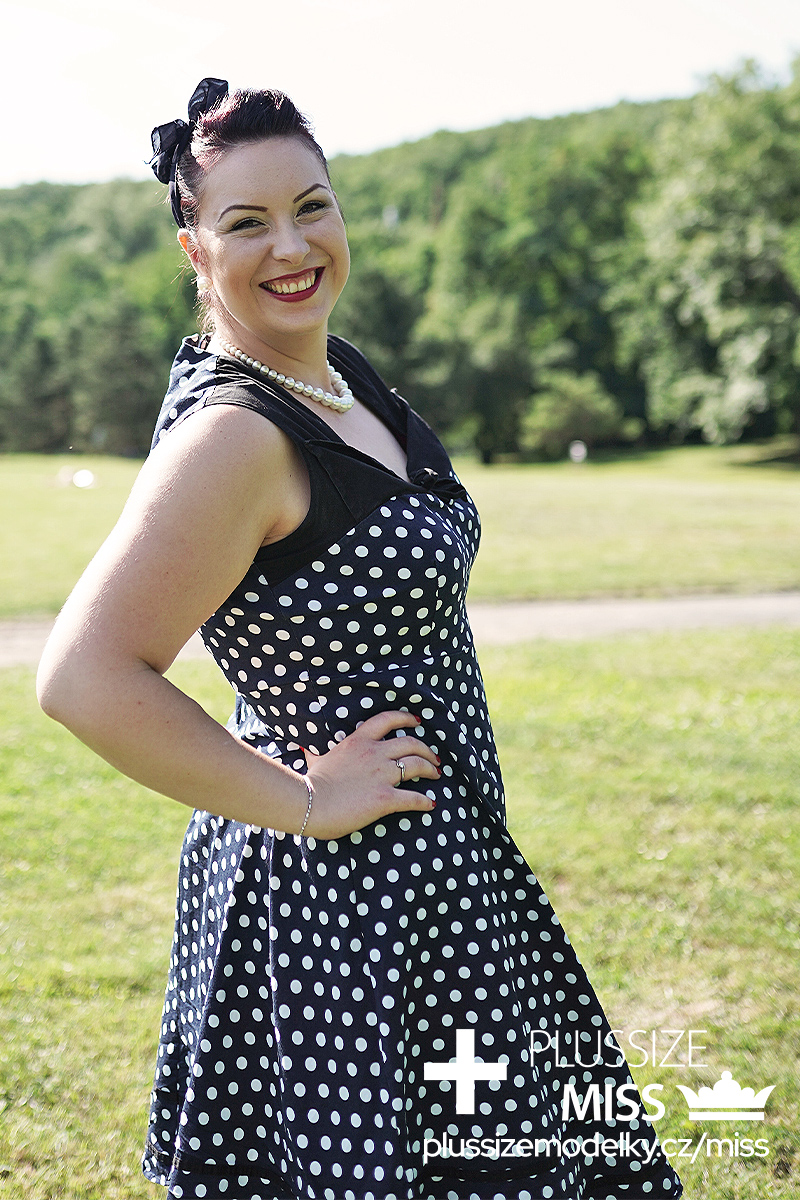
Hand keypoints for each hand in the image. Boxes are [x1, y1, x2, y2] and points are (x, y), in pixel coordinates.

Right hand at [301, 711, 439, 838]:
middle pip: (411, 743)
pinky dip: (425, 801)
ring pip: (417, 765)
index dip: (406, 718)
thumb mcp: (314, 760)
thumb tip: (304, 746)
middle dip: (427, 749)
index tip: (417, 722)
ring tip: (436, 774)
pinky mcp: (385, 798)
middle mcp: (374, 753)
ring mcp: (381, 775)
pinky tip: (431, 804)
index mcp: (358, 741)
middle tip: (434, 758)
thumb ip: (315, 751)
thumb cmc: (309, 784)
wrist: (308, 804)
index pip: (388, 720)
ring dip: (431, 769)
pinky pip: (414, 798)